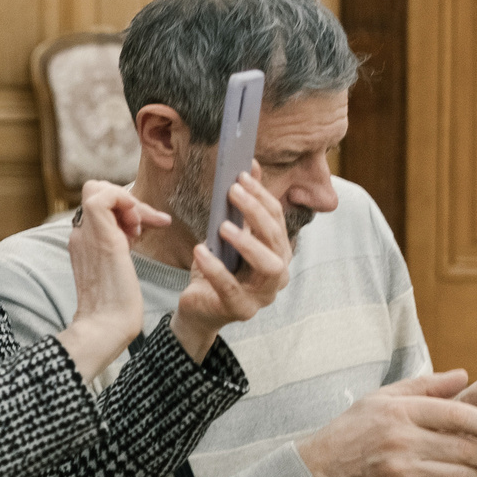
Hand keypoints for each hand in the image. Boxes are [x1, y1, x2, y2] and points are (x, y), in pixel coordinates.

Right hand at [55, 180, 170, 379]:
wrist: (107, 327)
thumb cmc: (116, 309)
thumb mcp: (116, 270)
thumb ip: (116, 249)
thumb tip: (129, 235)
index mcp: (83, 243)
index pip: (98, 206)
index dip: (125, 208)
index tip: (147, 226)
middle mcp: (81, 235)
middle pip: (95, 191)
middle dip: (126, 199)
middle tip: (146, 223)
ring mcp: (87, 234)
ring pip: (97, 189)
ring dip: (127, 201)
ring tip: (140, 227)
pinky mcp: (101, 237)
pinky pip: (103, 198)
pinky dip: (125, 201)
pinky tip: (138, 225)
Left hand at [171, 174, 294, 361]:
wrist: (198, 307)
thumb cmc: (216, 268)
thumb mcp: (227, 234)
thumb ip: (241, 208)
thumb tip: (250, 167)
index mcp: (278, 251)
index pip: (277, 219)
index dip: (262, 196)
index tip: (242, 176)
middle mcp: (279, 273)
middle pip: (276, 238)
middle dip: (256, 212)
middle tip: (233, 192)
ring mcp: (263, 295)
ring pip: (269, 266)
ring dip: (247, 242)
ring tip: (223, 227)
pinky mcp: (241, 310)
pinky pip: (231, 289)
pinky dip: (215, 269)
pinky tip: (200, 251)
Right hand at [296, 372, 476, 476]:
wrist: (320, 472)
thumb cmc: (354, 431)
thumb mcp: (382, 398)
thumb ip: (425, 386)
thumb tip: (464, 376)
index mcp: (399, 413)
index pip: (459, 415)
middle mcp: (401, 443)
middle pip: (468, 450)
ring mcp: (402, 475)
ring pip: (462, 476)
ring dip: (470, 472)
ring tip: (461, 466)